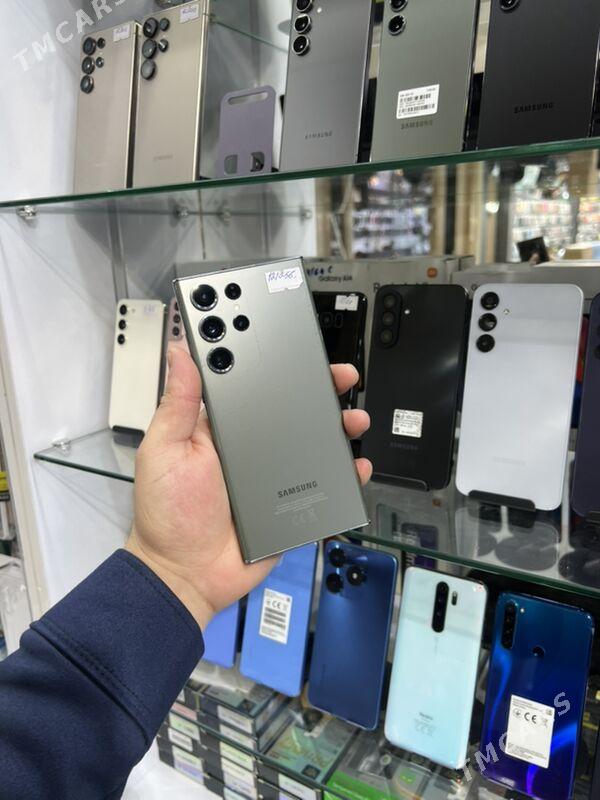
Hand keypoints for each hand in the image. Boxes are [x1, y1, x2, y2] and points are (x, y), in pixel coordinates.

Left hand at [126, 346, 371, 629]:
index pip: (256, 387)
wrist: (185, 574)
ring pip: (315, 445)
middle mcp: (253, 447)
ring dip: (340, 428)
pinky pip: (325, 486)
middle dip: (322, 392)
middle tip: (343, 378)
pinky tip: (356, 466)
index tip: (299, 348)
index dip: (278, 366)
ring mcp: (276, 477)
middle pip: (294, 412)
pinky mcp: (292, 505)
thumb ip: (177, 403)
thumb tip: (180, 352)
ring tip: (354, 420)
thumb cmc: (167, 512)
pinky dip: (345, 475)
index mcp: (224, 428)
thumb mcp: (164, 450)